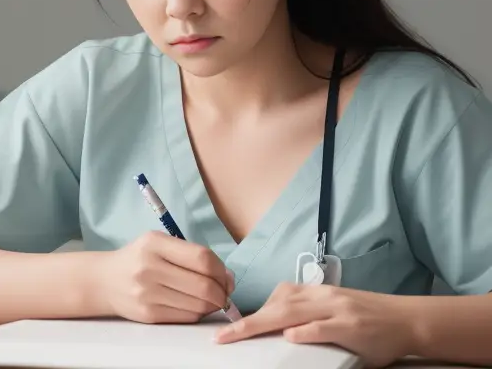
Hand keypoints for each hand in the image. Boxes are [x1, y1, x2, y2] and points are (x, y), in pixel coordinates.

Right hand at [95, 231, 234, 323]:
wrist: (105, 281)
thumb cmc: (139, 259)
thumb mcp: (158, 243)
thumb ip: (190, 254)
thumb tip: (227, 276)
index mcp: (154, 244)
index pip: (202, 258)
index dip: (221, 269)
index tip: (226, 276)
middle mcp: (149, 268)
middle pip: (203, 285)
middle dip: (222, 291)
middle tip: (225, 291)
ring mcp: (147, 293)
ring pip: (198, 305)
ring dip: (213, 305)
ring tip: (212, 299)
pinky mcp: (148, 314)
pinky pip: (186, 317)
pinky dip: (198, 313)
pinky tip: (195, 306)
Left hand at [214, 282, 414, 367]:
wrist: (408, 320)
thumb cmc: (368, 319)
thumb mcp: (334, 312)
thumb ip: (307, 317)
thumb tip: (278, 330)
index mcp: (316, 294)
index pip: (276, 299)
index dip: (251, 311)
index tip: (229, 325)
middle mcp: (322, 297)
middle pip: (276, 306)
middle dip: (246, 322)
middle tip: (222, 336)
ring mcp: (337, 310)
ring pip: (292, 312)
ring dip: (262, 324)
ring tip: (238, 336)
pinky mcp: (352, 325)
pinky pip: (323, 326)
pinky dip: (305, 331)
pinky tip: (289, 337)